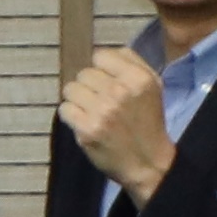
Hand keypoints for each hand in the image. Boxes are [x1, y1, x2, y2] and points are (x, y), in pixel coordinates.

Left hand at [59, 47, 176, 204]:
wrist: (148, 162)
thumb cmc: (147, 121)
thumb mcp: (152, 86)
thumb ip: (131, 62)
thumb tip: (103, 54)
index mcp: (138, 78)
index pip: (100, 56)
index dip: (101, 69)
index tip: (107, 82)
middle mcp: (120, 91)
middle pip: (83, 73)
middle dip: (89, 86)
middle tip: (100, 101)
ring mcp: (102, 111)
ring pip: (70, 89)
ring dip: (78, 100)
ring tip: (91, 111)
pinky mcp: (87, 129)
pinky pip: (64, 109)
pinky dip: (71, 115)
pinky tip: (85, 122)